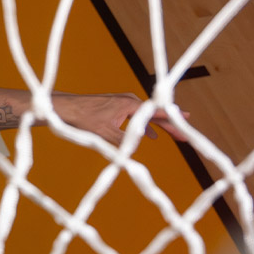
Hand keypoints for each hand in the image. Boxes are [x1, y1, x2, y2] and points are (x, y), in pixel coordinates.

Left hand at [57, 93, 189, 144]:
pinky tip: (151, 136)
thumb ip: (123, 142)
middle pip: (155, 114)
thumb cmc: (84, 118)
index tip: (187, 119)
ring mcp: (123, 103)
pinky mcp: (117, 108)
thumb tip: (136, 151)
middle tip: (185, 135)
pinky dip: (146, 126)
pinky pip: (137, 117)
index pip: (155, 112)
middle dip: (170, 125)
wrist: (67, 108)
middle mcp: (128, 101)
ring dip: (160, 126)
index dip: (172, 119)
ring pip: (147, 116)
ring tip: (175, 134)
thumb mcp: (105, 134)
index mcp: (129, 105)